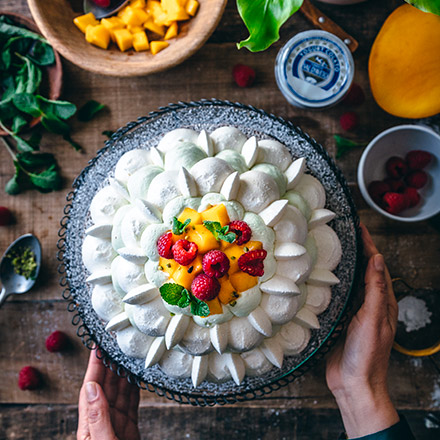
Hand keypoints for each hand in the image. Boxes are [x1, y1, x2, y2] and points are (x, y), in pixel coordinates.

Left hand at [77, 349, 139, 439]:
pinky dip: (134, 386)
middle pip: (105, 384)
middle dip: (110, 362)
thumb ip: (99, 417)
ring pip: (120, 390)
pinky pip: (131, 400)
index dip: (94, 365)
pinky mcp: (129, 426)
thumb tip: (92, 388)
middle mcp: (102, 419)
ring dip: (123, 371)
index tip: (97, 346)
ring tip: (128, 354)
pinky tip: (137, 375)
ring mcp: (116, 422)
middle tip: (116, 343)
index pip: (91, 387)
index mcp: (90, 424)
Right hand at [326, 224, 398, 437]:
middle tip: (343, 233)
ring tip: (330, 249)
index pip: (376, 266)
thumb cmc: (367, 355)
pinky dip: (330, 283)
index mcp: (383, 302)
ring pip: (349, 282)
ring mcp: (354, 312)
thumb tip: (378, 260)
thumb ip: (376, 290)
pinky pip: (336, 296)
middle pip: (363, 270)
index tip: (359, 227)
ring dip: (343, 265)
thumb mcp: (373, 319)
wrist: (353, 384)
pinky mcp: (339, 319)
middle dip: (356, 250)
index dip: (369, 245)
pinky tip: (319, 278)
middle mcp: (369, 304)